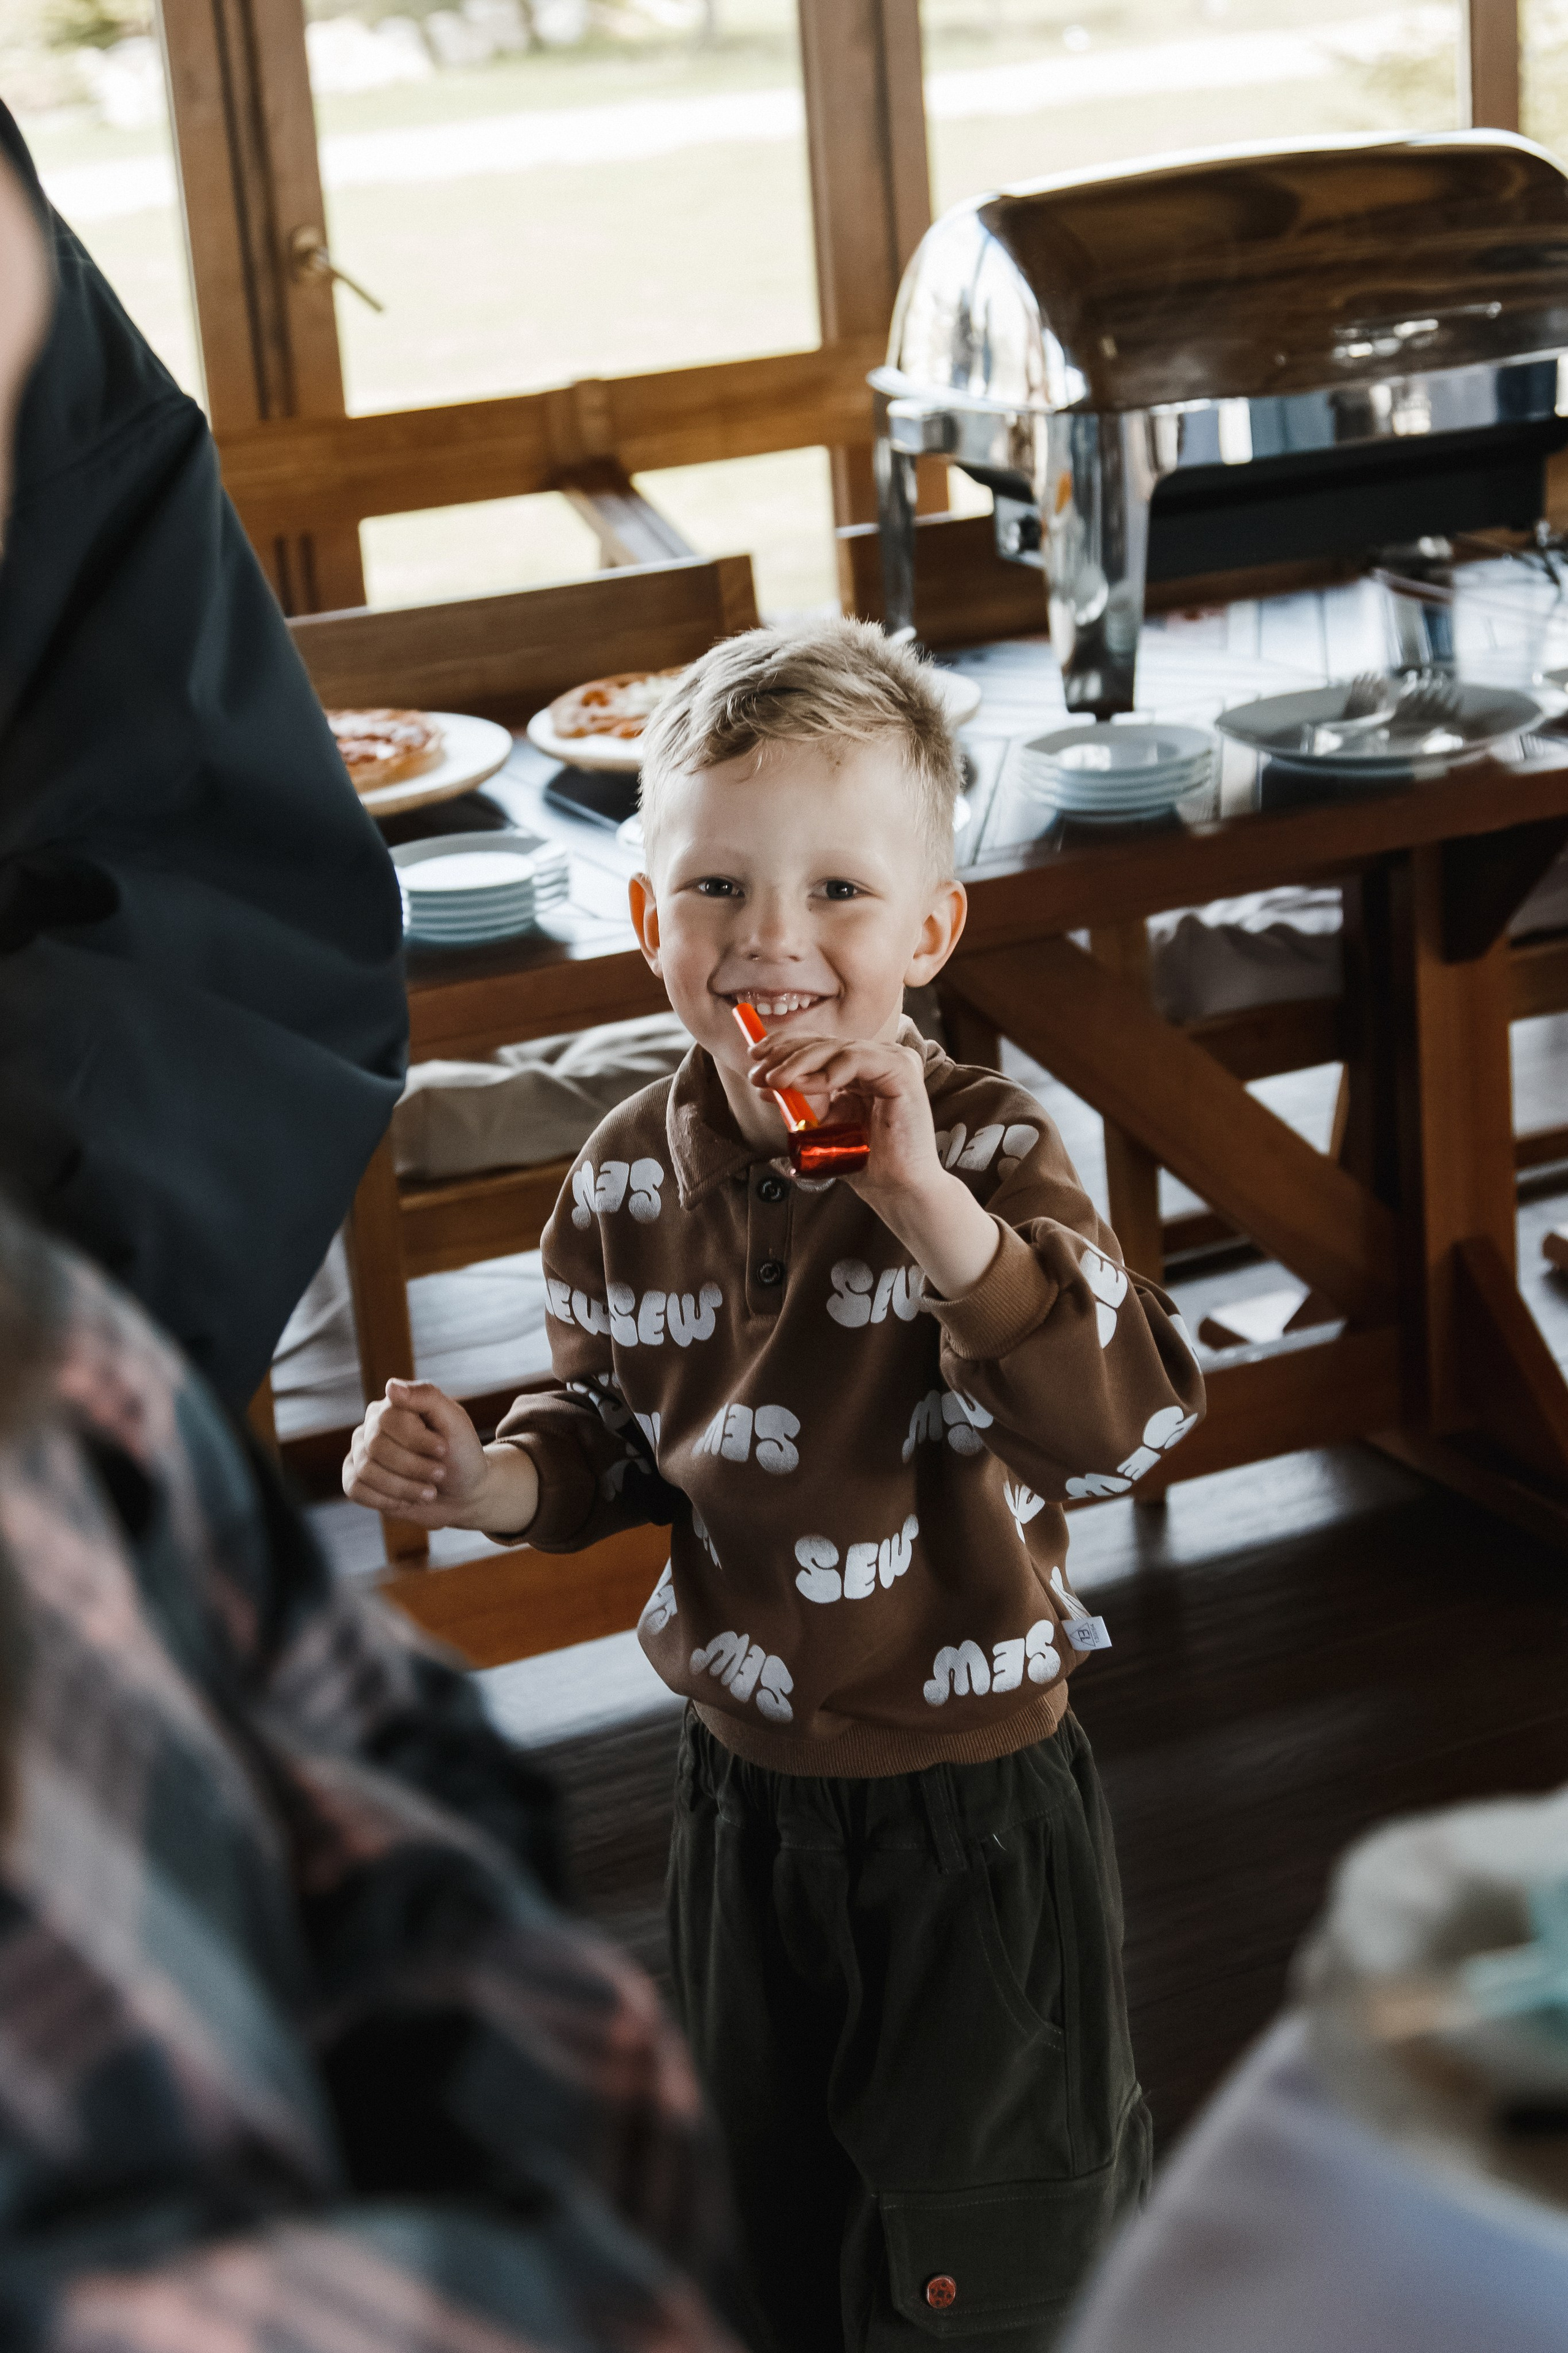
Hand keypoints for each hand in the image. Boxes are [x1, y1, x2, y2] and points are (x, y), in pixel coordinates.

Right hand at [341, 1379, 537, 1534]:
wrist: (463, 1492)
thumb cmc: (461, 1453)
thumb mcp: (455, 1421)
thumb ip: (426, 1397)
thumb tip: (391, 1386)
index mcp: (393, 1406)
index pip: (388, 1419)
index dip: (416, 1439)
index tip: (443, 1449)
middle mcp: (371, 1426)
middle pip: (376, 1447)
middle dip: (413, 1466)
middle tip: (439, 1474)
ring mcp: (361, 1453)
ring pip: (365, 1471)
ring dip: (403, 1487)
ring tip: (429, 1491)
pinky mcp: (357, 1479)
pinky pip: (354, 1488)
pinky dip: (384, 1499)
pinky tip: (406, 1500)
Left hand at [747, 1028, 943, 1195]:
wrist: (894, 1187)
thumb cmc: (863, 1160)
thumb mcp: (819, 1125)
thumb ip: (798, 1102)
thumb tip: (766, 1084)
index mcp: (860, 1068)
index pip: (818, 1045)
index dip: (784, 1047)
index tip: (754, 1059)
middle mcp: (877, 1059)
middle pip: (824, 1042)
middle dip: (785, 1054)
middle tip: (759, 1072)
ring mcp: (891, 1060)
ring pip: (835, 1047)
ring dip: (798, 1063)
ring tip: (774, 1081)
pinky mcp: (901, 1069)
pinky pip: (855, 1059)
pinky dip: (825, 1072)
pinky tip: (802, 1086)